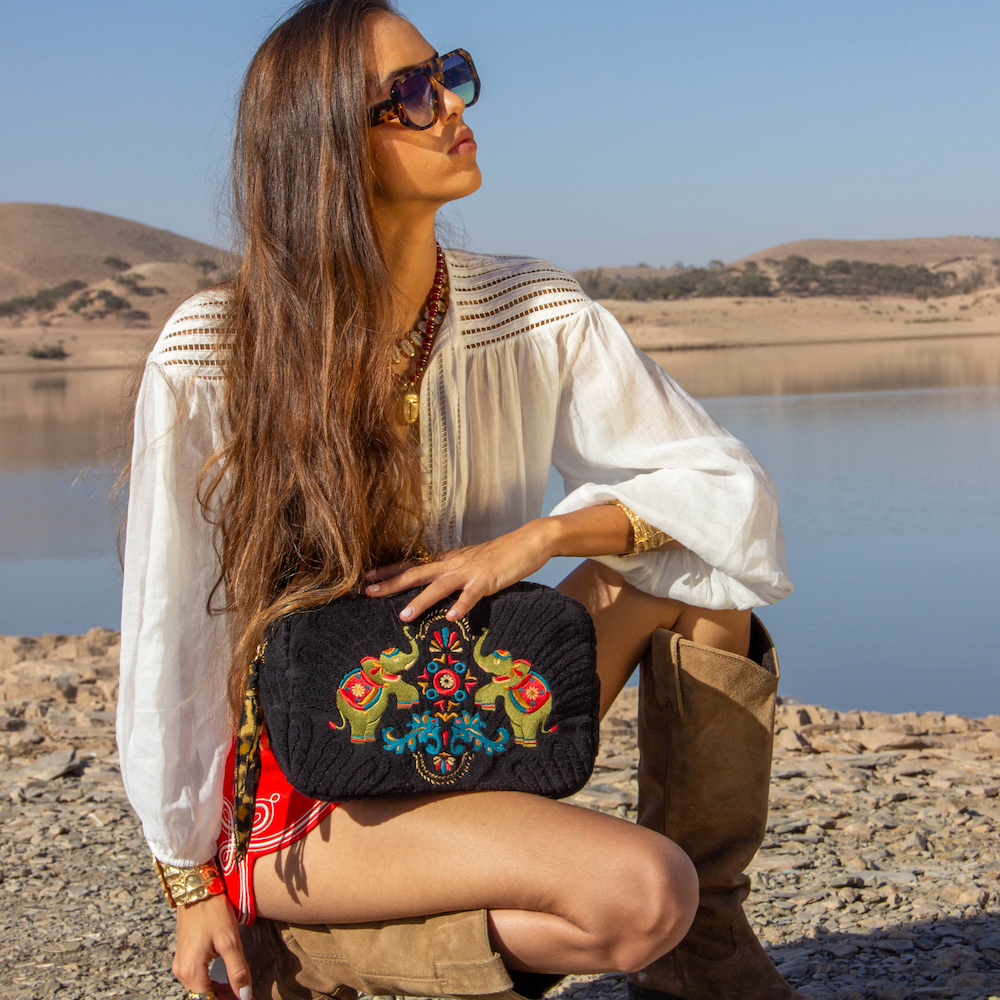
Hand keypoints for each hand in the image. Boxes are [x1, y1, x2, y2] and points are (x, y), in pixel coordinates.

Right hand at [173, 893, 251, 999]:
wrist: (198, 889)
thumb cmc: (213, 912)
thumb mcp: (230, 941)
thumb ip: (237, 971)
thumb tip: (244, 996)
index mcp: (191, 971)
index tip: (244, 998)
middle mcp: (181, 972)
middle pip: (202, 997)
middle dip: (223, 998)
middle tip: (243, 994)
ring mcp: (180, 964)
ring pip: (199, 989)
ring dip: (217, 992)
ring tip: (237, 988)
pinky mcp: (183, 956)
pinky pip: (195, 978)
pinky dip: (210, 982)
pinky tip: (225, 978)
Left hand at [365, 519, 556, 620]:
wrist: (528, 541)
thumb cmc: (500, 555)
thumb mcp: (471, 562)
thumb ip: (454, 573)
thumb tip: (438, 586)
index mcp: (449, 560)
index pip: (414, 565)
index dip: (390, 570)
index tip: (368, 576)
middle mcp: (454, 564)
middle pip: (417, 573)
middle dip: (392, 583)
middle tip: (369, 592)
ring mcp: (470, 572)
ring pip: (439, 586)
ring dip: (421, 601)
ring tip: (404, 616)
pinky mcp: (488, 581)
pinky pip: (472, 596)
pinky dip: (462, 606)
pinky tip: (452, 618)